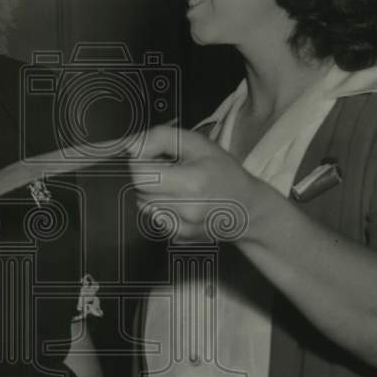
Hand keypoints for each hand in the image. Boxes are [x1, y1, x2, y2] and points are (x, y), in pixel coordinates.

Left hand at [129, 125, 280, 242]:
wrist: (246, 208)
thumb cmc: (223, 171)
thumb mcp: (198, 144)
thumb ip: (162, 137)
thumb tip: (130, 145)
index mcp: (191, 182)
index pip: (141, 175)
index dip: (140, 161)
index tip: (152, 156)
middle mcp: (186, 209)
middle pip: (140, 190)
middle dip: (148, 176)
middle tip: (168, 170)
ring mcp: (183, 227)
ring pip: (144, 205)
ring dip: (152, 193)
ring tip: (175, 186)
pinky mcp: (179, 238)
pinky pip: (154, 219)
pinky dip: (160, 209)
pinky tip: (179, 202)